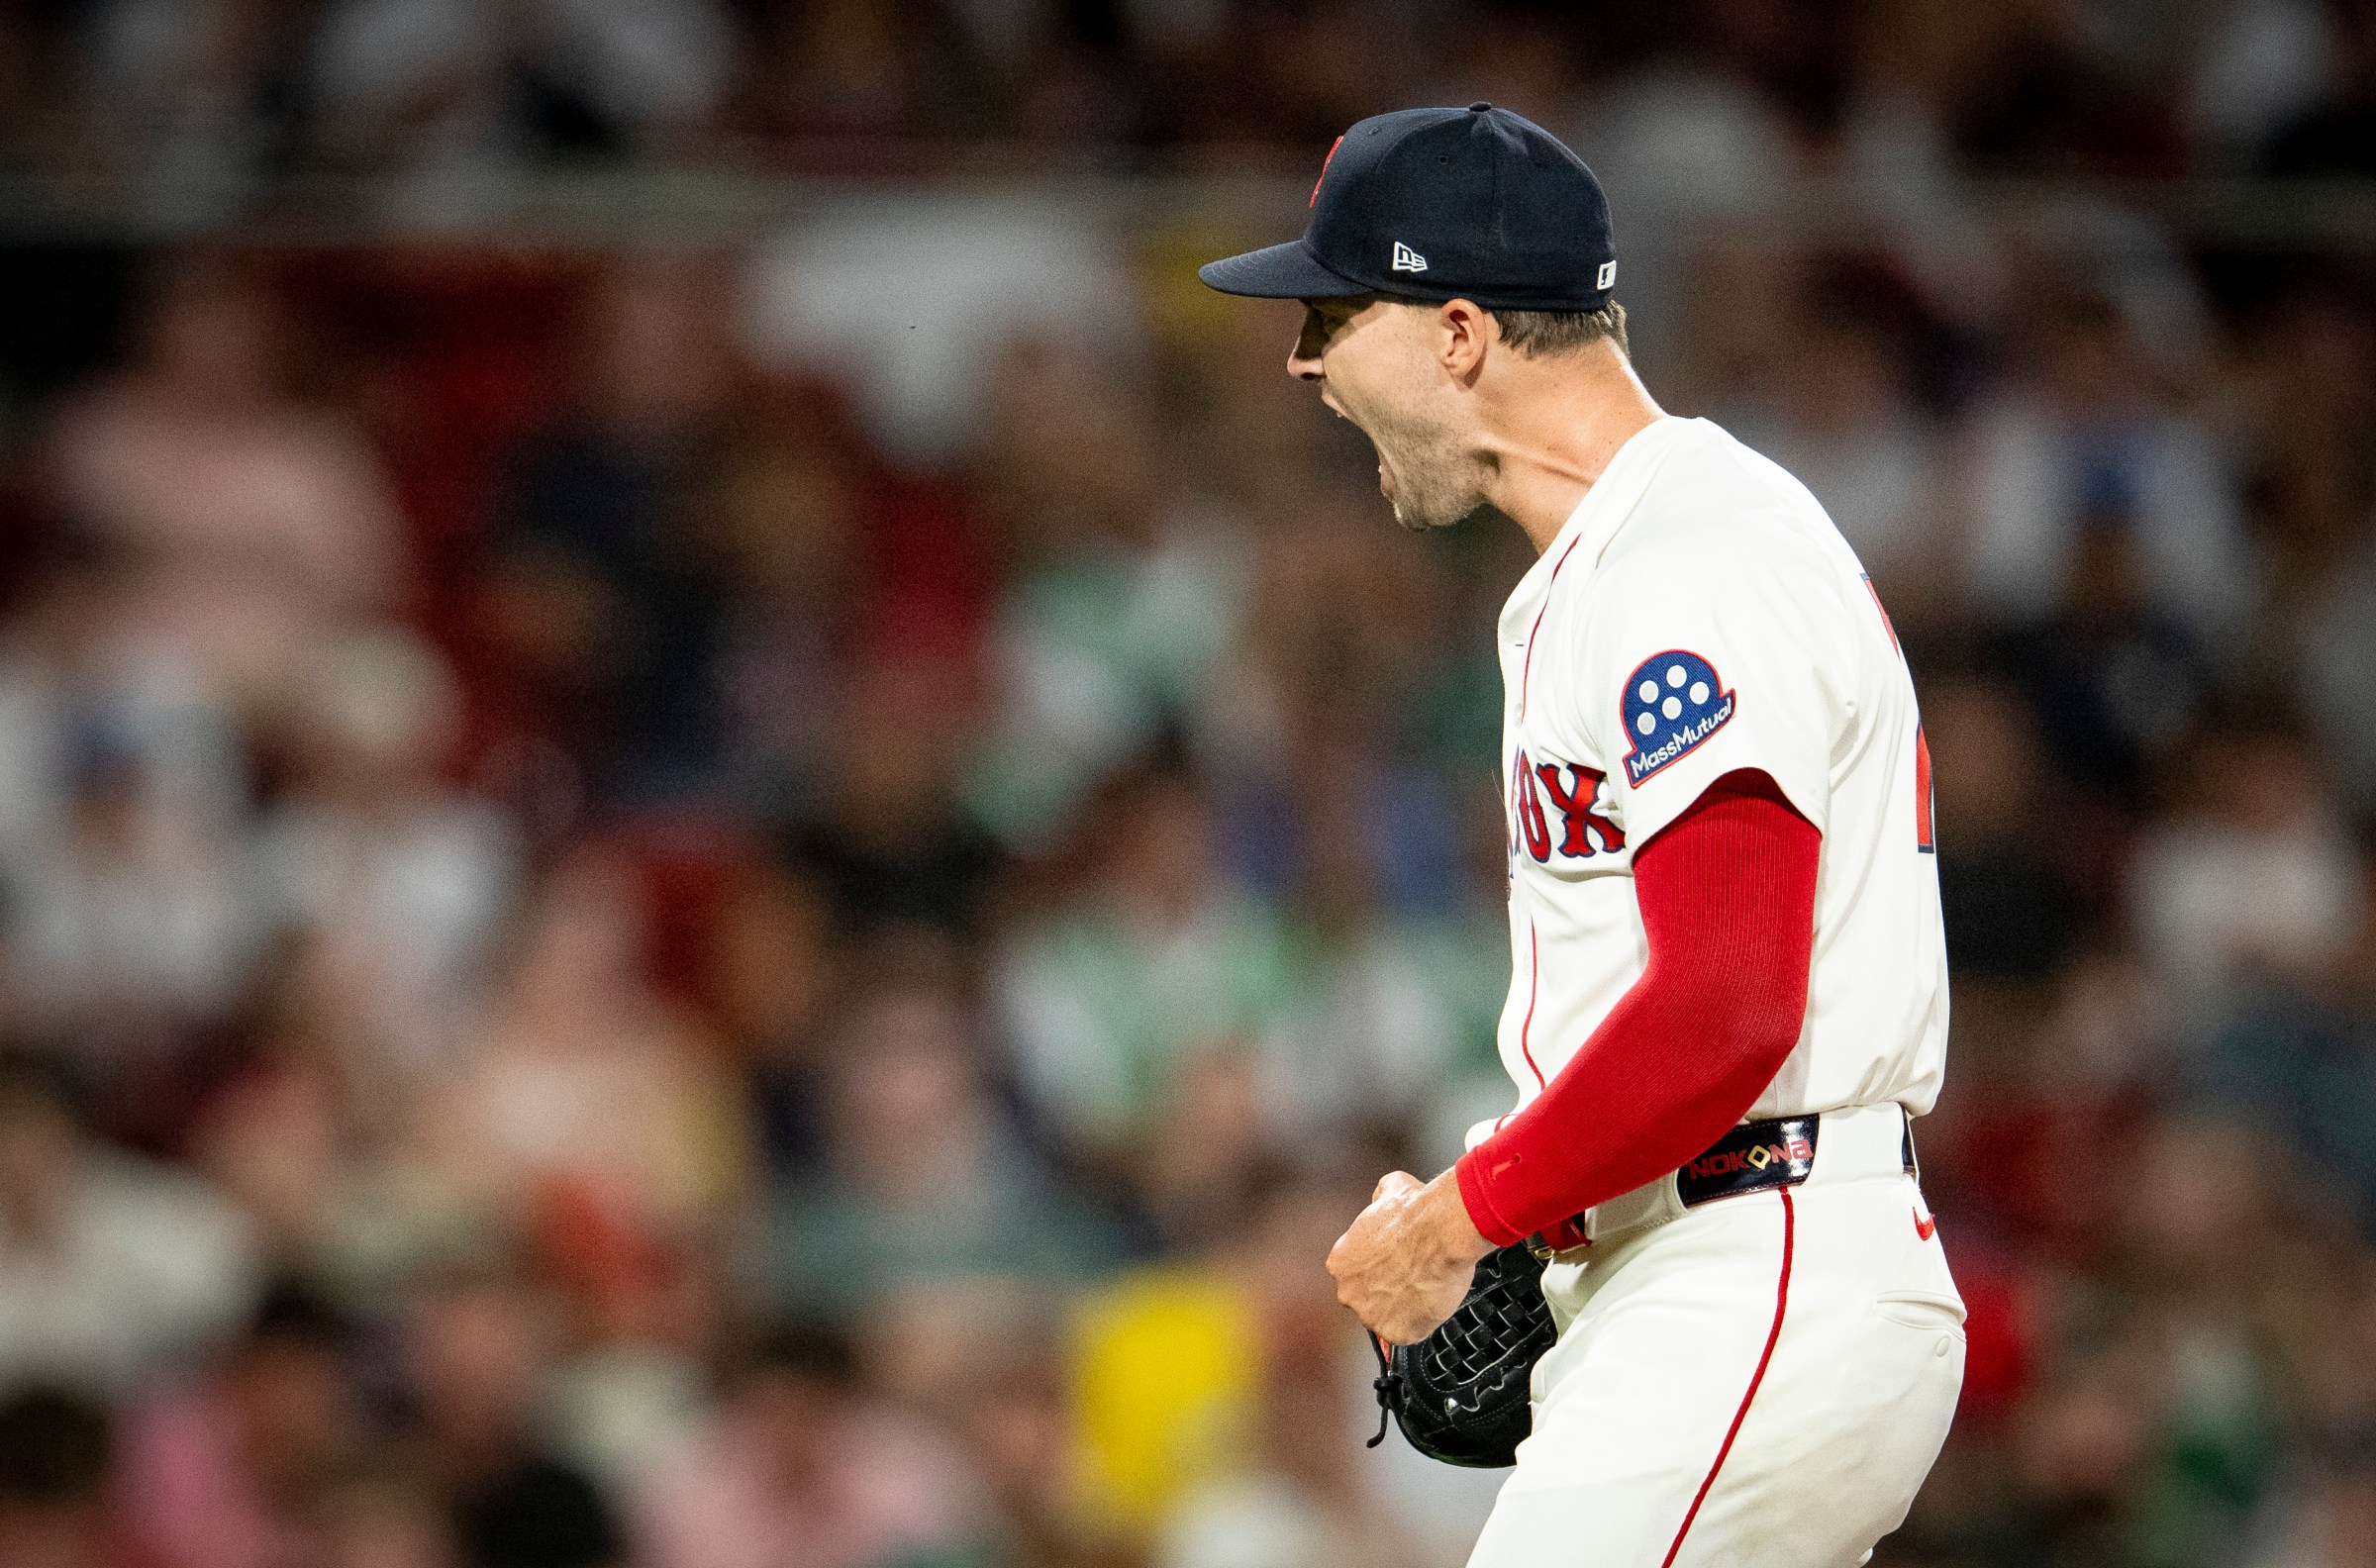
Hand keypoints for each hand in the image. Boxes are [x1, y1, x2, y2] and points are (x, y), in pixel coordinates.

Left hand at [1326, 1168, 1496, 1345]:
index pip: (1355, 1274)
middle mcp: (1348, 1293)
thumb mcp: (1388, 1189)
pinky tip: (1432, 1300)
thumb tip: (1383, 1200)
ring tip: (1425, 1287)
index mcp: (1340, 1263)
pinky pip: (1409, 1333)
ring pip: (1388, 1318)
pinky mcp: (1397, 1334)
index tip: (1395, 1265)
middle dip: (1387, 1291)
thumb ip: (1378, 1201)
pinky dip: (1421, 1322)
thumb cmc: (1417, 1212)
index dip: (1378, 1270)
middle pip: (1368, 1299)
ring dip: (1404, 1307)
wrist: (1441, 1231)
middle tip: (1412, 1277)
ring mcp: (1372, 1317)